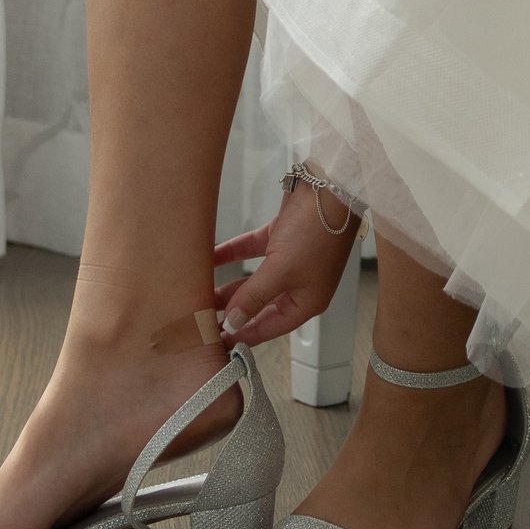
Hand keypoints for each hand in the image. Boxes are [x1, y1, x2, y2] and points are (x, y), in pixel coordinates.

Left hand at [213, 181, 362, 343]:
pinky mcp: (280, 237)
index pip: (269, 328)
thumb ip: (254, 296)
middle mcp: (299, 284)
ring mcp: (289, 260)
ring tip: (200, 294)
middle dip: (231, 312)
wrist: (330, 185)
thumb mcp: (282, 270)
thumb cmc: (319, 230)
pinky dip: (230, 255)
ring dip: (227, 286)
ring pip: (252, 280)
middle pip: (258, 305)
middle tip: (203, 319)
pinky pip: (249, 252)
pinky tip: (209, 258)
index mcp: (307, 301)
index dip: (242, 336)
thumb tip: (233, 322)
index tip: (215, 343)